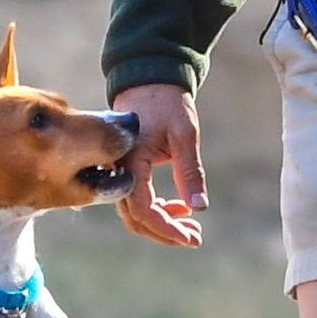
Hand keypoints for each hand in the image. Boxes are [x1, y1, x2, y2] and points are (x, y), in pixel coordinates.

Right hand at [109, 82, 205, 246]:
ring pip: (134, 212)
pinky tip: (179, 207)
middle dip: (164, 232)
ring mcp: (118, 171)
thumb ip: (190, 171)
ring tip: (191, 226)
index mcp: (130, 160)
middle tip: (195, 237)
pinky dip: (156, 209)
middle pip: (134, 218)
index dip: (165, 228)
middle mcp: (117, 169)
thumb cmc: (167, 104)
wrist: (148, 80)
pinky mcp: (124, 169)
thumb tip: (199, 207)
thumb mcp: (185, 135)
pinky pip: (135, 199)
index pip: (142, 208)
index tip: (191, 237)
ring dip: (161, 223)